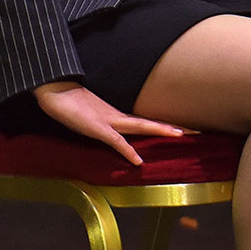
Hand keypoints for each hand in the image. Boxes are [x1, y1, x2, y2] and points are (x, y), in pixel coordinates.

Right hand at [32, 80, 192, 164]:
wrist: (53, 89)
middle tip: (197, 131)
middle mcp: (117, 117)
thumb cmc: (68, 103)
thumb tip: (111, 134)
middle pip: (151, 123)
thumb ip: (101, 126)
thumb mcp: (88, 117)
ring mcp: (108, 121)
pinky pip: (116, 141)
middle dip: (174, 127)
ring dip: (160, 130)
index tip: (184, 130)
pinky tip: (138, 160)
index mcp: (116, 116)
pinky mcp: (96, 128)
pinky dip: (127, 151)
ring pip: (140, 126)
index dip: (164, 127)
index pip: (146, 123)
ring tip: (180, 135)